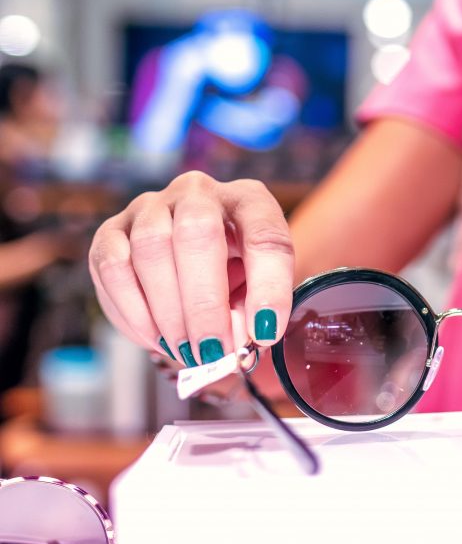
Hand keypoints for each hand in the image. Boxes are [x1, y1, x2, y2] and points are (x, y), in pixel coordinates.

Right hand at [89, 171, 293, 365]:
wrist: (193, 267)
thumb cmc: (234, 277)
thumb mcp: (256, 291)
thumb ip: (250, 312)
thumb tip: (231, 345)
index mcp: (249, 201)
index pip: (265, 234)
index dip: (268, 286)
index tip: (264, 333)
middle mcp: (198, 192)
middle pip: (197, 232)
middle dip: (206, 303)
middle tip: (214, 351)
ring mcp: (150, 207)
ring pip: (151, 248)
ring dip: (169, 311)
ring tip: (187, 351)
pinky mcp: (111, 231)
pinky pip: (113, 267)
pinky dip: (134, 310)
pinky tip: (155, 338)